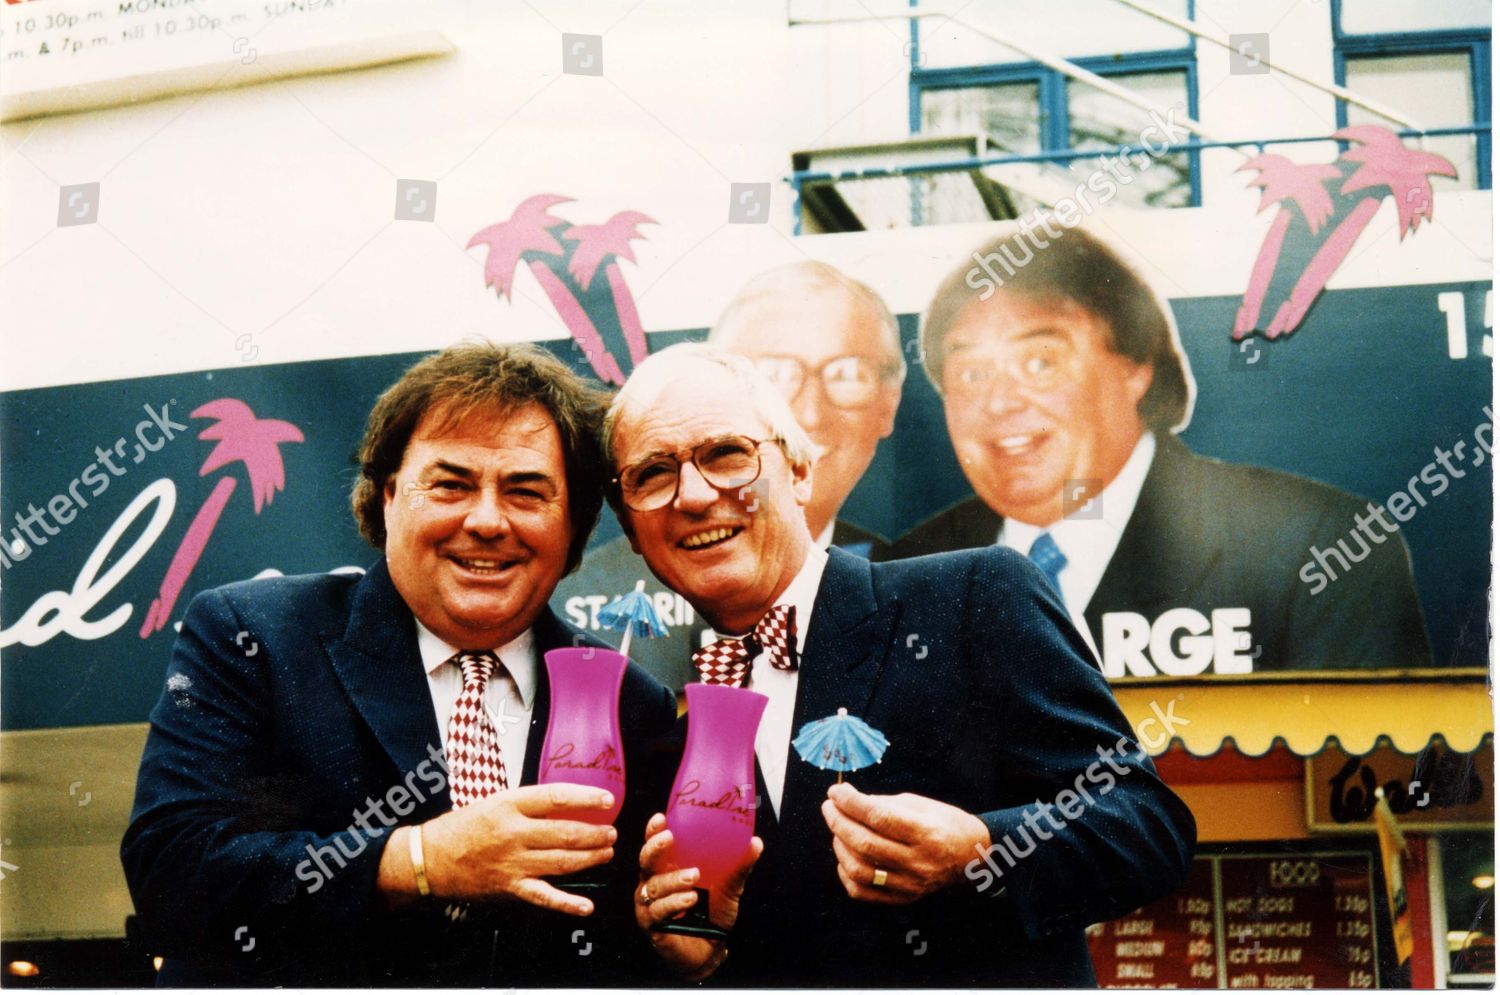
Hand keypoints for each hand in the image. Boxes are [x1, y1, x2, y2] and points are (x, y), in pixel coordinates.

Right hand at [418, 783, 617, 915]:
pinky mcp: (510, 887)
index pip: (556, 797)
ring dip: (589, 858)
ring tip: (606, 853)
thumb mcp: (495, 801)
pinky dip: (567, 903)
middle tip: (612, 833)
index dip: (585, 798)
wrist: (430, 858)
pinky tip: (586, 906)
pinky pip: (544, 896)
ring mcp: (513, 863)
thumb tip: (566, 802)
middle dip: (594, 833)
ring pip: (561, 862)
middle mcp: (513, 834)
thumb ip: (528, 804)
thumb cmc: (464, 826)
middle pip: (564, 833)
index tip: (607, 799)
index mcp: (509, 805)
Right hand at [634, 812, 761, 979]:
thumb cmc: (713, 914)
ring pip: (655, 885)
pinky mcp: (651, 923)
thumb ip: (739, 867)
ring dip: (673, 879)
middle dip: (655, 847)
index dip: (654, 831)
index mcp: (668, 868)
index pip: (656, 845)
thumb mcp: (729, 887)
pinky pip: (657, 909)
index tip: (661, 817)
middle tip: (670, 839)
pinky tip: (689, 899)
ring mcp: (649, 903)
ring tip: (694, 876)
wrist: (710, 949)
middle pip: (646, 860)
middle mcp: (654, 882)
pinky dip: (674, 902)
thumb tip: (755, 842)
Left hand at [821, 782, 988, 904]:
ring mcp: (910, 884)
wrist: (971, 856)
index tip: (835, 792)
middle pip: (866, 844)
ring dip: (840, 846)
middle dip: (839, 822)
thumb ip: (882, 804)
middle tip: (829, 806)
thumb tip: (847, 801)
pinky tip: (846, 856)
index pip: (879, 818)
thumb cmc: (943, 823)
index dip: (851, 803)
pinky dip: (846, 873)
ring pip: (860, 870)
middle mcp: (918, 862)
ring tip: (838, 830)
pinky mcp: (903, 898)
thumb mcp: (919, 804)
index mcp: (926, 833)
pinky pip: (862, 892)